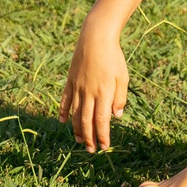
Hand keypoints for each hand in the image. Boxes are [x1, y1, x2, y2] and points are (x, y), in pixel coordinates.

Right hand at [61, 26, 127, 152]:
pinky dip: (64, 111)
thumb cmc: (113, 57)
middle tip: (91, 150)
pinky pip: (65, 99)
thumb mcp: (123, 77)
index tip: (105, 147)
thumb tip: (116, 116)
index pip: (102, 121)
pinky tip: (63, 122)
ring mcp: (77, 87)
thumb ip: (120, 98)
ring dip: (77, 129)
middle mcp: (88, 93)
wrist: (96, 37)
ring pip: (75, 113)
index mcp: (104, 93)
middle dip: (89, 138)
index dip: (102, 136)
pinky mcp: (70, 80)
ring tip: (80, 140)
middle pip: (86, 121)